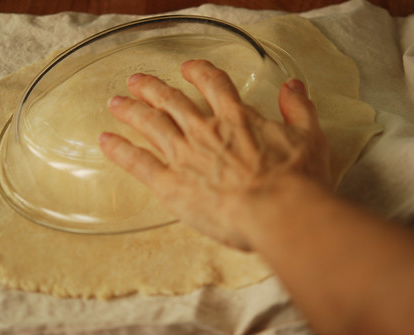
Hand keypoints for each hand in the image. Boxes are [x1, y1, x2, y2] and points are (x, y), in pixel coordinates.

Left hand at [99, 60, 329, 248]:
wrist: (278, 211)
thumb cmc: (296, 180)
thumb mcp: (310, 137)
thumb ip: (298, 109)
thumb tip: (294, 86)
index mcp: (236, 118)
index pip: (212, 84)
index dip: (198, 72)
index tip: (188, 67)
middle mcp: (205, 130)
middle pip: (171, 100)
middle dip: (152, 87)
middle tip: (136, 80)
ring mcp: (184, 155)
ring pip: (150, 124)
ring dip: (131, 110)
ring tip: (115, 102)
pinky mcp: (170, 183)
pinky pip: (138, 162)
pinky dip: (120, 150)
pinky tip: (105, 140)